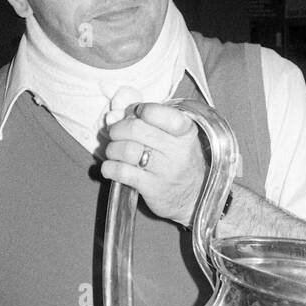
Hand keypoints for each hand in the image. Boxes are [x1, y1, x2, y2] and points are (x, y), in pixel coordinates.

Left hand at [101, 100, 206, 226]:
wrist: (195, 195)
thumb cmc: (178, 160)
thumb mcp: (173, 136)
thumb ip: (146, 119)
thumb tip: (113, 115)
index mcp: (185, 132)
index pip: (156, 112)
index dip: (138, 110)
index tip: (136, 114)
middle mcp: (178, 150)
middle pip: (135, 129)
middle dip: (118, 129)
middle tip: (117, 134)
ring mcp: (166, 171)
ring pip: (126, 150)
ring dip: (112, 149)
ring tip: (115, 152)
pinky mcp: (154, 189)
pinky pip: (122, 172)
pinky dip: (109, 168)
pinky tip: (111, 168)